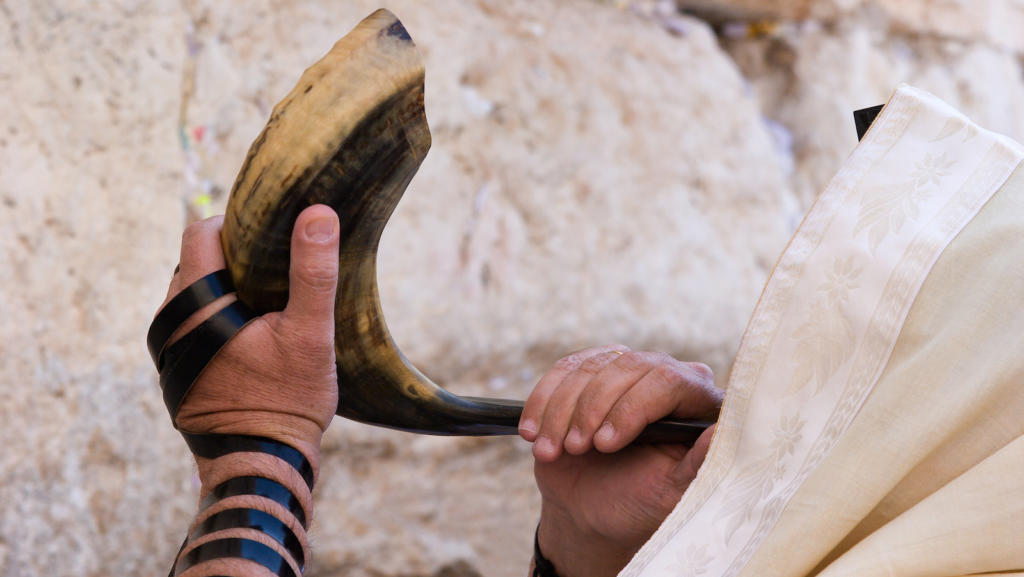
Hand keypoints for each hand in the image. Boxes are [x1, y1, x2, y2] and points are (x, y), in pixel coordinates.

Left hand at [157, 204, 339, 472]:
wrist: (262, 466)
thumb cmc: (288, 400)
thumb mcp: (311, 332)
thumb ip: (313, 271)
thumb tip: (318, 212)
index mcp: (194, 306)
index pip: (201, 234)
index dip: (239, 225)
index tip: (275, 236)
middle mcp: (169, 324)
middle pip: (198, 262)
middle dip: (237, 260)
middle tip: (281, 272)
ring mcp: (169, 350)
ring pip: (196, 295)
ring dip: (229, 291)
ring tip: (273, 304)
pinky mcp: (178, 371)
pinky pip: (195, 326)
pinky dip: (222, 319)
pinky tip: (258, 335)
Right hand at [519, 346, 720, 576]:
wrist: (594, 508)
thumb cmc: (641, 503)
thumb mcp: (673, 494)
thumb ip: (700, 463)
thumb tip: (720, 431)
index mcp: (697, 402)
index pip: (668, 381)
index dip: (631, 408)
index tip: (605, 444)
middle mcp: (666, 377)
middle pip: (628, 366)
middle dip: (594, 408)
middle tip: (577, 449)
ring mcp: (626, 370)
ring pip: (591, 367)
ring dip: (563, 410)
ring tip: (552, 451)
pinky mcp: (589, 371)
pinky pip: (563, 370)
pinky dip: (542, 401)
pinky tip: (533, 433)